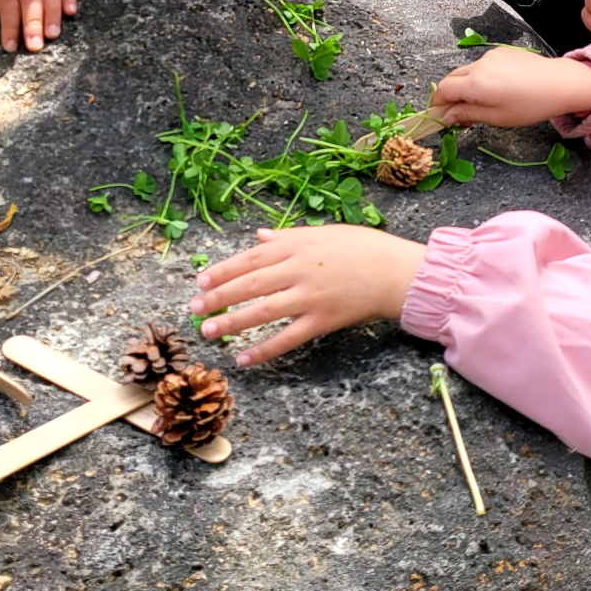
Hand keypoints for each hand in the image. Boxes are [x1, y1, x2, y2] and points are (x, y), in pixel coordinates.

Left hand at [191, 226, 426, 365]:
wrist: (396, 271)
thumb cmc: (364, 247)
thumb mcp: (325, 232)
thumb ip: (288, 236)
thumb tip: (258, 237)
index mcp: (298, 245)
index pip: (251, 258)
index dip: (223, 270)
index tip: (201, 281)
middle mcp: (299, 269)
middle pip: (250, 284)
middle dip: (218, 297)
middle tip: (193, 308)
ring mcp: (309, 296)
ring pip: (262, 311)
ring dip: (232, 322)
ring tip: (208, 331)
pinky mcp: (322, 321)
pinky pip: (287, 338)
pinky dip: (263, 349)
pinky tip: (244, 359)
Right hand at [433, 44, 590, 126]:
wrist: (560, 83)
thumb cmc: (529, 106)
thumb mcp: (496, 117)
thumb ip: (467, 114)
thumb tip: (446, 116)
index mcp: (475, 83)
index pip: (442, 90)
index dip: (437, 104)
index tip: (441, 117)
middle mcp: (478, 64)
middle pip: (452, 78)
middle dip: (450, 95)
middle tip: (460, 115)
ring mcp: (491, 55)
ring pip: (467, 71)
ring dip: (466, 86)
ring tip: (483, 104)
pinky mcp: (502, 52)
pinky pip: (482, 65)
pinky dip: (480, 77)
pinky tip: (498, 89)